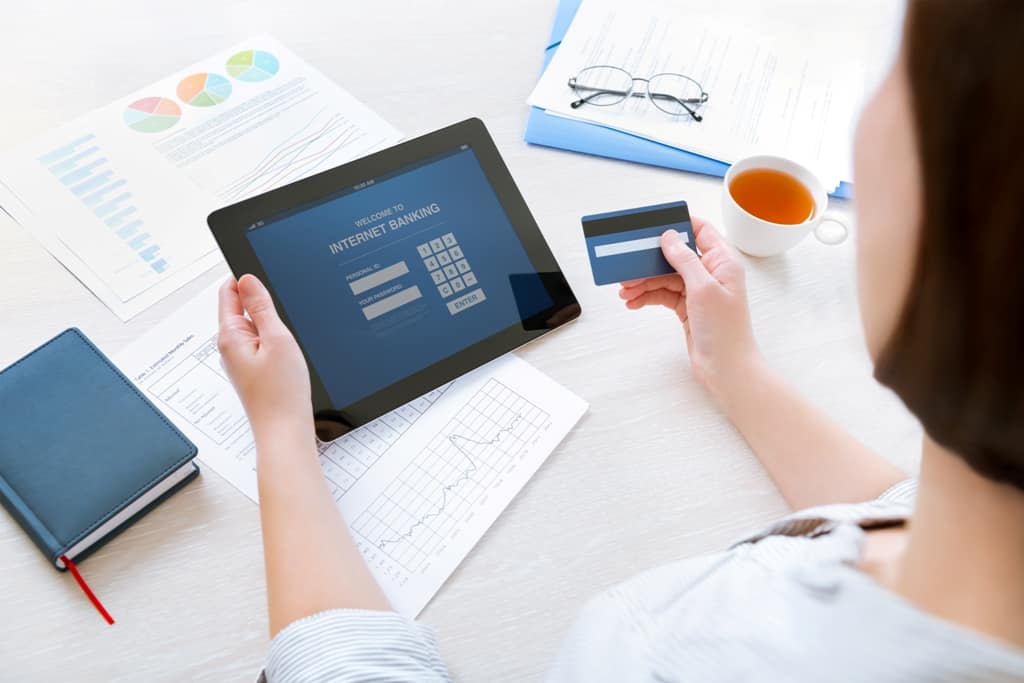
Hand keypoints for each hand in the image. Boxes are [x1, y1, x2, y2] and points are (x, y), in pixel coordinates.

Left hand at [217, 275, 312, 435]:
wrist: (285, 432)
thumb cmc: (281, 393)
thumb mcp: (277, 339)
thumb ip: (262, 307)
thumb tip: (248, 279)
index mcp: (230, 336)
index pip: (228, 292)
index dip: (246, 278)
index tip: (264, 271)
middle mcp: (231, 347)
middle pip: (242, 308)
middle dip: (263, 301)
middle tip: (286, 306)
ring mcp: (242, 361)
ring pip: (255, 328)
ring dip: (272, 324)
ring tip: (290, 335)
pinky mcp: (254, 372)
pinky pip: (262, 345)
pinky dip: (276, 341)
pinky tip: (290, 351)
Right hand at [619, 217, 761, 399]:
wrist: (726, 369)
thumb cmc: (725, 331)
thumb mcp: (702, 288)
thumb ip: (684, 259)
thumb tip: (668, 236)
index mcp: (723, 261)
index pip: (700, 230)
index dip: (678, 224)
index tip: (653, 223)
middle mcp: (711, 272)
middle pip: (675, 255)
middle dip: (650, 259)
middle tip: (628, 262)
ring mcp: (699, 291)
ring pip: (665, 276)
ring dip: (644, 281)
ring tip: (625, 289)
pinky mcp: (688, 308)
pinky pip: (663, 295)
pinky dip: (647, 297)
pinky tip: (632, 302)